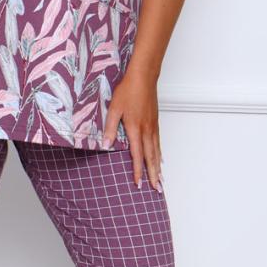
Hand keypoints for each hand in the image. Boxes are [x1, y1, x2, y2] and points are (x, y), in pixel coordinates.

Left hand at [101, 68, 163, 190]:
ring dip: (158, 168)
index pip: (137, 155)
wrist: (144, 77)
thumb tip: (106, 145)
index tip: (138, 183)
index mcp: (135, 129)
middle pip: (151, 158)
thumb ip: (110, 128)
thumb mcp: (114, 108)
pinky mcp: (155, 122)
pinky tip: (160, 160)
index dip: (137, 171)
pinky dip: (160, 155)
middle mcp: (147, 131)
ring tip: (160, 180)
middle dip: (153, 175)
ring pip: (157, 152)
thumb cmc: (128, 91)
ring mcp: (153, 127)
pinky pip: (159, 143)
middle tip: (156, 189)